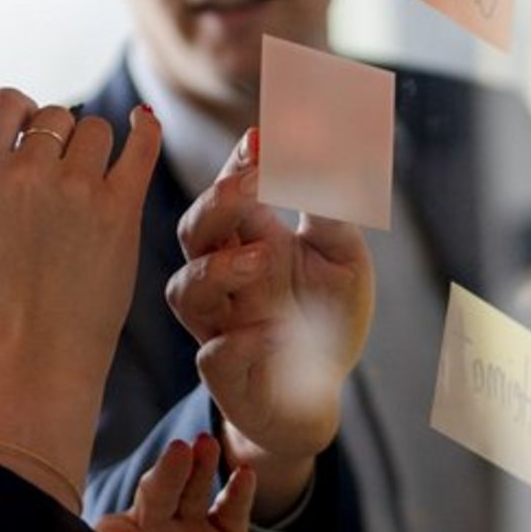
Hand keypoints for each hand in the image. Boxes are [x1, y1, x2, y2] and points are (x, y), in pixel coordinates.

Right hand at [0, 91, 162, 500]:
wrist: (39, 352)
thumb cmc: (0, 299)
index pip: (4, 103)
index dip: (19, 112)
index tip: (28, 132)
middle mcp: (28, 174)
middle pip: (53, 115)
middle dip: (56, 137)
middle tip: (59, 173)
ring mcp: (76, 190)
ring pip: (95, 129)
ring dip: (92, 148)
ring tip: (87, 184)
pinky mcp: (119, 209)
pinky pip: (141, 146)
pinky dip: (144, 130)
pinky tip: (143, 125)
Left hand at [91, 433, 255, 531]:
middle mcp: (152, 525)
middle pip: (157, 492)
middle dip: (167, 473)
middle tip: (178, 451)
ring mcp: (191, 528)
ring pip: (193, 490)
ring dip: (199, 466)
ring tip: (205, 445)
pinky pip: (231, 510)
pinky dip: (238, 492)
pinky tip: (244, 474)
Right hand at [164, 129, 371, 508]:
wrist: (317, 396)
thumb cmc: (322, 317)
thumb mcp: (343, 256)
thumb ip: (332, 206)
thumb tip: (327, 145)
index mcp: (248, 241)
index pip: (231, 192)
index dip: (240, 162)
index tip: (262, 135)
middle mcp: (224, 280)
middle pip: (195, 232)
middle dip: (220, 202)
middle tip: (256, 177)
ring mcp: (219, 326)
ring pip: (187, 292)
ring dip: (218, 270)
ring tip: (263, 256)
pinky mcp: (227, 375)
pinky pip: (214, 358)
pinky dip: (237, 344)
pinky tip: (270, 332)